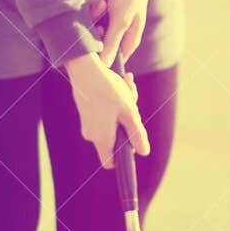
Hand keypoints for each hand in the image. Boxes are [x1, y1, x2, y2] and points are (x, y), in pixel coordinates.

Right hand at [65, 53, 149, 169]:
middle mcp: (91, 134)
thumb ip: (137, 134)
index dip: (123, 156)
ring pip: (112, 123)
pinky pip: (104, 114)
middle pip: (114, 139)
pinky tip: (120, 83)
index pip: (110, 162)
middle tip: (133, 102)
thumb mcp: (129, 112)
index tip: (132, 142)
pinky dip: (115, 102)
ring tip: (127, 87)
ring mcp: (87, 123)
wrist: (84, 68)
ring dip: (124, 108)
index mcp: (101, 138)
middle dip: (128, 123)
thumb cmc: (108, 90)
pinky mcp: (86, 111)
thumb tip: (144, 151)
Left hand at [86, 0, 149, 68]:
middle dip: (95, 28)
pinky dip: (93, 1)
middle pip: (97, 41)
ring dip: (95, 11)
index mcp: (127, 41)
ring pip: (91, 25)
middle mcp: (116, 33)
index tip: (91, 48)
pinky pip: (89, 11)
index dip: (99, 55)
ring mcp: (107, 21)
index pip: (111, 58)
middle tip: (100, 22)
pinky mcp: (99, 10)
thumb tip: (104, 65)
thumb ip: (111, 43)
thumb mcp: (121, 21)